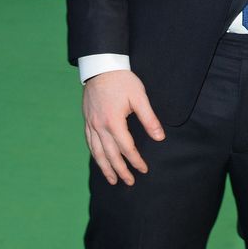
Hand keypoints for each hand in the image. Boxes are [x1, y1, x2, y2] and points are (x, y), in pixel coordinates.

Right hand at [83, 69, 165, 184]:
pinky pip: (90, 142)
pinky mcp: (87, 120)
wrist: (101, 66)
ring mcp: (91, 123)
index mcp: (114, 121)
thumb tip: (160, 137)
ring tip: (112, 180)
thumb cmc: (122, 80)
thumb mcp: (139, 97)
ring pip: (97, 152)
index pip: (126, 148)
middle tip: (129, 182)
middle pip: (110, 154)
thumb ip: (149, 119)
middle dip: (120, 170)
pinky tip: (99, 160)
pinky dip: (95, 154)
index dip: (135, 160)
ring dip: (105, 167)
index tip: (143, 169)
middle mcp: (100, 126)